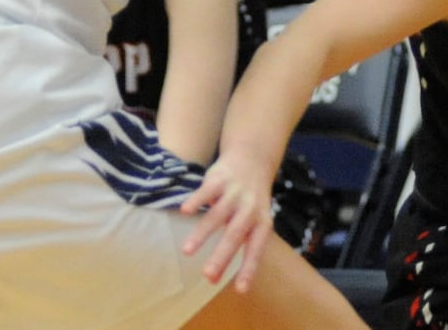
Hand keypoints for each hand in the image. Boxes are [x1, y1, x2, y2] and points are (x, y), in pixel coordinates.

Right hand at [178, 151, 277, 291]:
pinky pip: (207, 191)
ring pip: (218, 215)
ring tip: (187, 251)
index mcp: (262, 223)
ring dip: (202, 233)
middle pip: (235, 235)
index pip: (256, 249)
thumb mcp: (254, 220)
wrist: (252, 158)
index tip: (240, 290)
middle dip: (222, 256)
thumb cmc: (249, 200)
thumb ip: (238, 244)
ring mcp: (235, 193)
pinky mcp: (220, 178)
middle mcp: (251, 209)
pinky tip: (184, 211)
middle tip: (208, 276)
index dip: (248, 269)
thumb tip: (216, 278)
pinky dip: (197, 200)